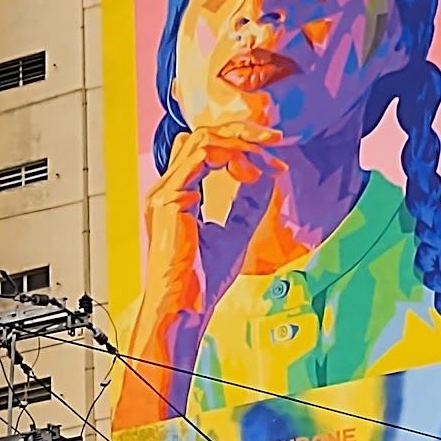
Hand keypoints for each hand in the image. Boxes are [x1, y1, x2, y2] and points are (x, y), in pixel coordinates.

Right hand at [113, 123, 284, 429]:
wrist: (185, 308)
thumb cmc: (203, 282)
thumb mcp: (235, 231)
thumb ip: (246, 202)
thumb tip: (264, 175)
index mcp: (176, 196)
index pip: (205, 150)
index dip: (241, 146)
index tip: (273, 157)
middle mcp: (166, 190)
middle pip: (201, 136)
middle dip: (242, 132)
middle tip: (276, 139)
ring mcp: (164, 192)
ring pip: (201, 139)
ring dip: (240, 140)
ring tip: (269, 152)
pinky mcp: (170, 199)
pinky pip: (201, 156)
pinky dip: (232, 155)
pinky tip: (252, 170)